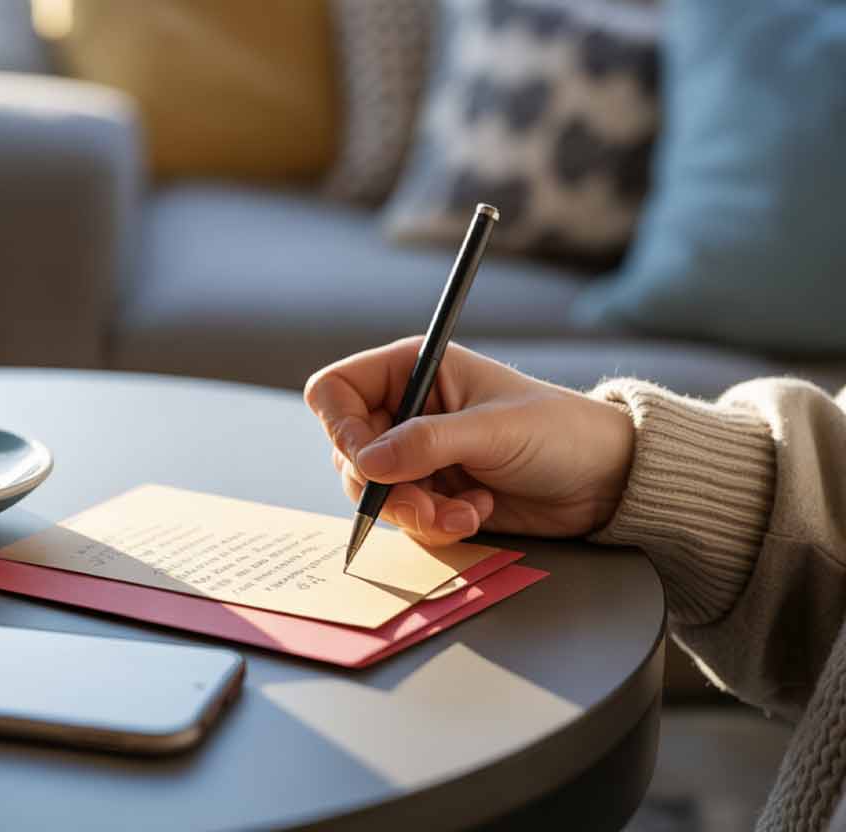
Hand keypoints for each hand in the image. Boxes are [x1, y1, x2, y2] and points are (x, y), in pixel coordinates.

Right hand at [304, 338, 634, 545]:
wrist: (604, 480)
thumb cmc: (560, 432)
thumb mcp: (493, 430)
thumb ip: (427, 443)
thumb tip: (366, 463)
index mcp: (413, 370)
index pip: (337, 392)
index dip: (340, 427)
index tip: (368, 462)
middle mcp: (405, 411)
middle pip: (348, 452)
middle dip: (386, 487)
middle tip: (425, 503)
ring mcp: (415, 455)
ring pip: (373, 492)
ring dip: (415, 511)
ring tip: (465, 513)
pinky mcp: (430, 493)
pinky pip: (403, 518)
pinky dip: (434, 524)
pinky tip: (476, 513)